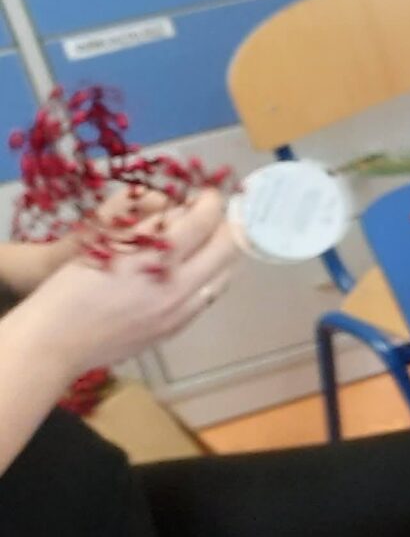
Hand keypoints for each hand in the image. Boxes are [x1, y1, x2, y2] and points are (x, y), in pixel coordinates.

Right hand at [17, 190, 238, 372]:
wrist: (55, 341)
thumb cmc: (69, 288)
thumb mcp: (105, 246)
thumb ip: (147, 228)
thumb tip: (182, 210)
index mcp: (154, 258)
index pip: (203, 221)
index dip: (211, 202)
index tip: (209, 196)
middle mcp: (176, 285)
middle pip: (227, 248)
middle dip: (224, 226)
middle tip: (211, 218)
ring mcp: (180, 311)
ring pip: (223, 275)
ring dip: (220, 254)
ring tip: (203, 244)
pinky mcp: (175, 329)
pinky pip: (206, 298)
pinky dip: (207, 279)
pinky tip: (190, 273)